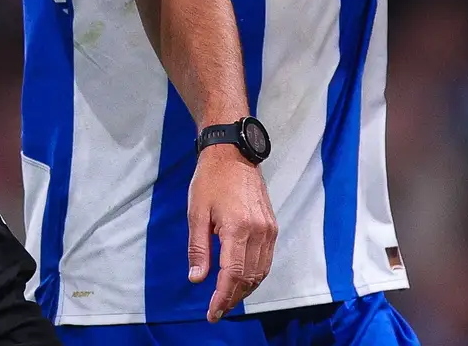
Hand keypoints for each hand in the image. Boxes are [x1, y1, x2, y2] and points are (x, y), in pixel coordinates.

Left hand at [187, 144, 276, 322]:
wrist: (233, 153)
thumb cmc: (210, 180)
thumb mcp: (196, 213)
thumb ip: (198, 249)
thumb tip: (197, 279)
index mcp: (238, 229)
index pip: (233, 275)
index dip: (223, 298)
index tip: (212, 313)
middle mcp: (259, 232)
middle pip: (249, 278)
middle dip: (232, 298)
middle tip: (216, 310)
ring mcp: (268, 230)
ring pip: (260, 272)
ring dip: (245, 289)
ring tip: (227, 299)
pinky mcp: (272, 226)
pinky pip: (266, 259)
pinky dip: (255, 275)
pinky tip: (242, 280)